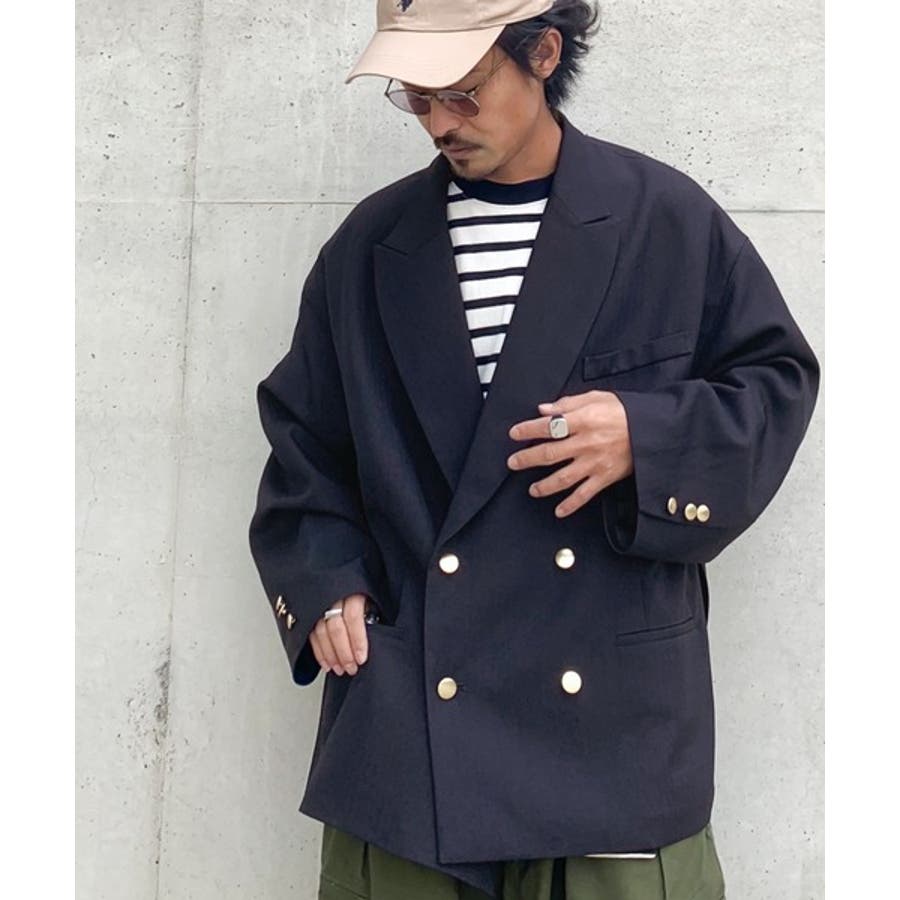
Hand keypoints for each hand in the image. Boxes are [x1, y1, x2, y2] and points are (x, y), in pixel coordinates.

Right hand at [309, 593, 374, 676]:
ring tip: (340, 669)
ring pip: (321, 633)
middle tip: (351, 668)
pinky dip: (319, 652)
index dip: (357, 640)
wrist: (352, 580)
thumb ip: (373, 616)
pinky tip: (327, 664)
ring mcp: (321, 605)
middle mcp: (334, 597)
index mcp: (353, 592)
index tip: (361, 658)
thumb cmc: (367, 595)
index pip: (353, 617)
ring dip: (330, 655)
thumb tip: (378, 638)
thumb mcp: (375, 601)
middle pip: (336, 628)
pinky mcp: (311, 614)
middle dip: (343, 652)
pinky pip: (312, 635)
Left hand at [506, 390, 633, 517]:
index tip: (514, 434)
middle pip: (549, 454)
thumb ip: (567, 403)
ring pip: (562, 478)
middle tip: (513, 463)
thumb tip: (543, 409)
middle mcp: (586, 443)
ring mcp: (594, 462)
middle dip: (527, 459)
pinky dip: (570, 505)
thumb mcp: (597, 397)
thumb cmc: (625, 412)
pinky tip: (559, 511)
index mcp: (583, 420)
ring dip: (544, 485)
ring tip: (532, 489)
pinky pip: (584, 494)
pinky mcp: (605, 477)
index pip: (548, 426)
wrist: (654, 429)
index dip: (528, 430)